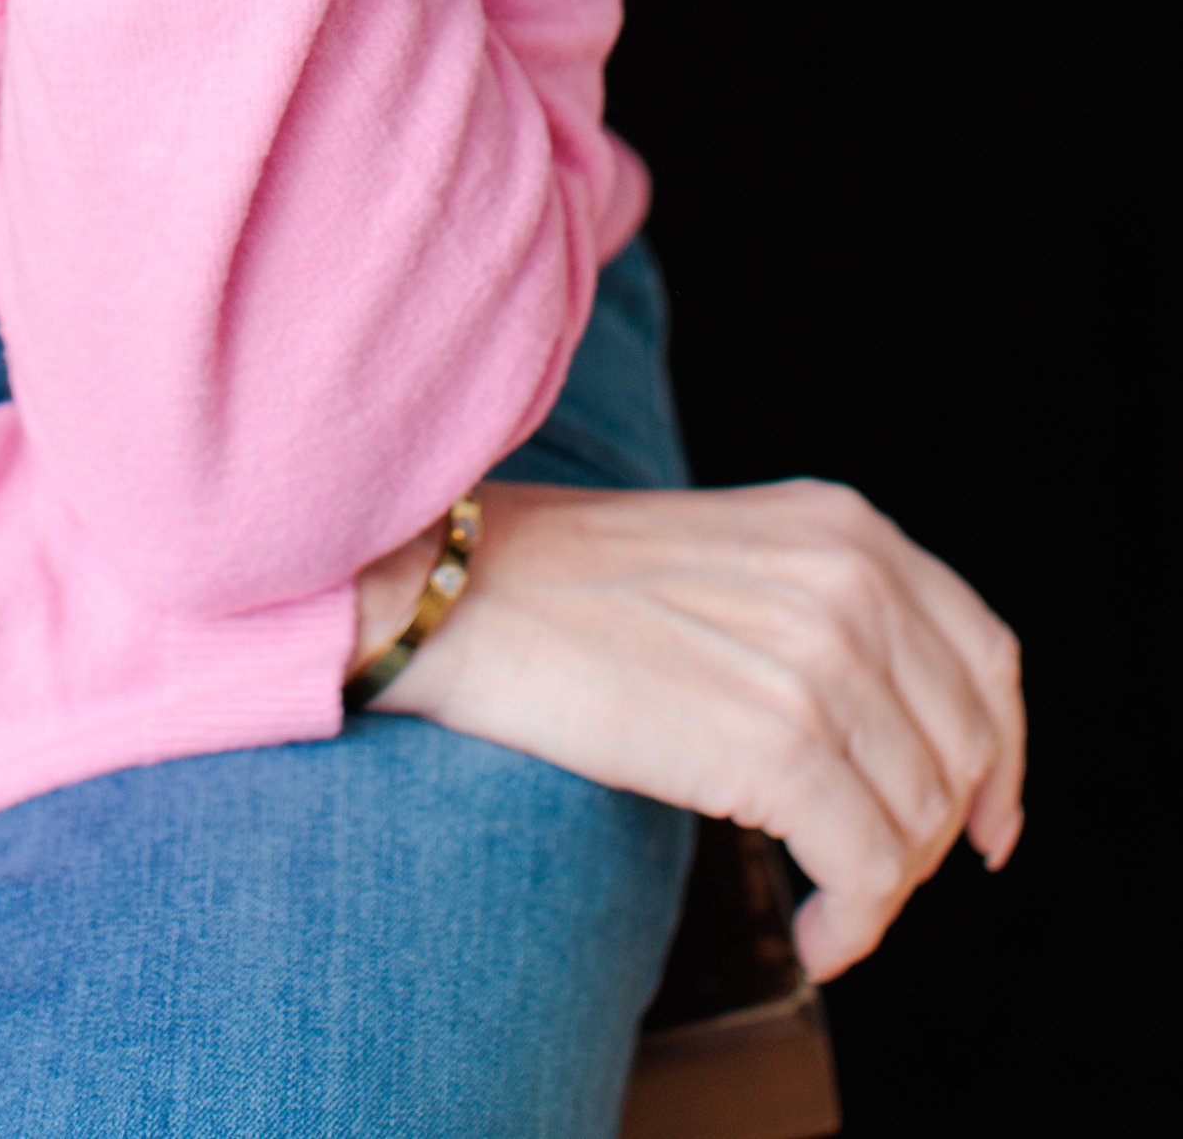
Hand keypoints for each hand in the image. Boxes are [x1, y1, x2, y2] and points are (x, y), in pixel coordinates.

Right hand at [382, 479, 1024, 978]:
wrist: (463, 592)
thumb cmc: (572, 581)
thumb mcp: (736, 551)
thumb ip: (831, 608)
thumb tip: (907, 739)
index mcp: (848, 529)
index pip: (988, 657)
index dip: (1002, 756)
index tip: (987, 823)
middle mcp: (854, 584)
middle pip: (965, 750)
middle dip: (931, 835)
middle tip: (864, 874)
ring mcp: (823, 663)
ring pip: (924, 824)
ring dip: (882, 890)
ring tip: (824, 907)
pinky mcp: (778, 748)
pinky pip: (869, 875)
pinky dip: (852, 927)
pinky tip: (812, 936)